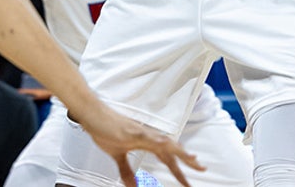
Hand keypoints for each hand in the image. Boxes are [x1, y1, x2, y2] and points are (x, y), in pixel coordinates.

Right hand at [75, 108, 201, 186]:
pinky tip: (167, 145)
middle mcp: (148, 137)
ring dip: (179, 151)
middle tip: (201, 169)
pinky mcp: (132, 131)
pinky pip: (149, 137)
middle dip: (186, 161)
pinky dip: (159, 142)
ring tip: (192, 160)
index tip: (188, 176)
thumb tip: (133, 185)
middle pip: (171, 150)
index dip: (179, 167)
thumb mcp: (117, 156)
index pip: (166, 157)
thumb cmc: (105, 130)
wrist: (93, 115)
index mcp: (145, 142)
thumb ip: (126, 170)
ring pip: (166, 143)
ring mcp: (141, 133)